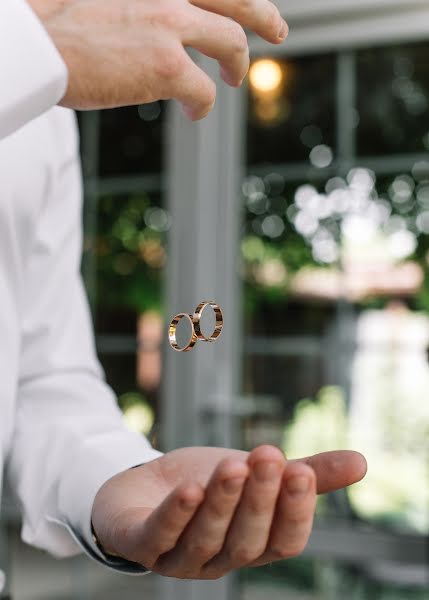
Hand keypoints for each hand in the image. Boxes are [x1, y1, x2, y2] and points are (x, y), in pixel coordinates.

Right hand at [28, 0, 287, 118]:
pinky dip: (205, 106)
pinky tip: (196, 114)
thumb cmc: (56, 21)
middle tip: (278, 32)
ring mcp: (170, 23)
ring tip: (232, 80)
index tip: (252, 5)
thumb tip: (148, 24)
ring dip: (238, 65)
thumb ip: (136, 5)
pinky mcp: (166, 66)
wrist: (34, 41)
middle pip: (237, 1)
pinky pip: (205, 92)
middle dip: (263, 18)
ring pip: (232, 44)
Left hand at [92, 445, 365, 578]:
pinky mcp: (140, 543)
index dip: (295, 511)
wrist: (145, 482)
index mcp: (253, 545)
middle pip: (246, 541)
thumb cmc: (208, 482)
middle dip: (259, 499)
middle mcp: (219, 559)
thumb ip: (305, 473)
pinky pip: (159, 538)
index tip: (302, 470)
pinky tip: (189, 489)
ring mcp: (179, 558)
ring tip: (233, 465)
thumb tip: (361, 462)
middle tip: (268, 456)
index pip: (284, 541)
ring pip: (206, 538)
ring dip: (222, 503)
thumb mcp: (257, 473)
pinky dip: (175, 515)